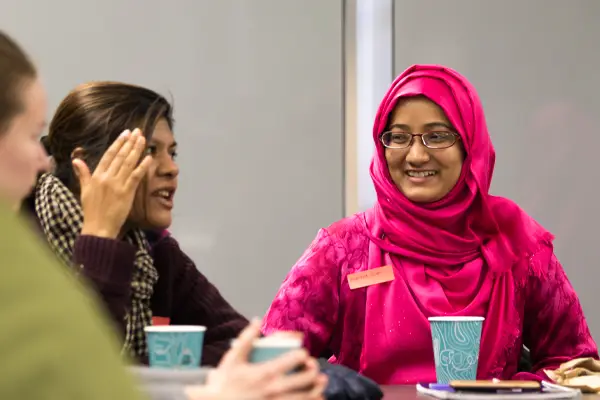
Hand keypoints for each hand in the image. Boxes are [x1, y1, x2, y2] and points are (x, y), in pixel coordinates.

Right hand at [74, 129, 151, 238]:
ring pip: (128, 163)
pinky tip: (148, 157)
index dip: (118, 143)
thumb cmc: (92, 211)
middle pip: (120, 156)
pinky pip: (136, 176)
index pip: (109, 155)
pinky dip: (142, 166)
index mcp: (97, 176)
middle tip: (137, 131)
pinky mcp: (127, 193)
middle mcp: (107, 178)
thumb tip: (76, 160)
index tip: (125, 133)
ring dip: (136, 149)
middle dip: (129, 142)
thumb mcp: (84, 190)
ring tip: (143, 139)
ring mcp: (117, 185)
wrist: (98, 228)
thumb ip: (83, 174)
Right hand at [185, 320, 326, 399]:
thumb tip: (257, 320)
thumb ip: (246, 338)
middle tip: (314, 368)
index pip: (293, 359)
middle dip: (313, 371)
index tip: (303, 354)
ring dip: (317, 389)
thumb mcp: (233, 358)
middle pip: (305, 378)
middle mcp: (274, 388)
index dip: (303, 355)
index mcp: (265, 372)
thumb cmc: (224, 382)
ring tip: (321, 383)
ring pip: (305, 396)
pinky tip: (315, 399)